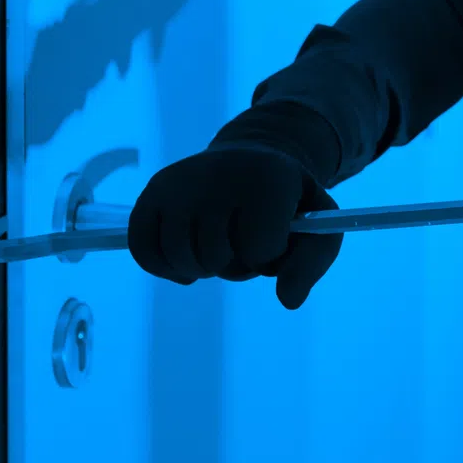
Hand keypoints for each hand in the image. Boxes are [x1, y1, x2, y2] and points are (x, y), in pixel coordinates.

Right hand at [129, 133, 343, 306]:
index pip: (260, 248)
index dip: (270, 255)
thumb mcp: (318, 226)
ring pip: (180, 258)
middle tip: (245, 242)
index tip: (277, 235)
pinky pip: (144, 250)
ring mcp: (181, 182)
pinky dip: (164, 267)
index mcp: (268, 177)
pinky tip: (186, 261)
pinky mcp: (152, 192)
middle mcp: (219, 173)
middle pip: (217, 257)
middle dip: (235, 264)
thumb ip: (312, 263)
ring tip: (219, 249)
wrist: (251, 162)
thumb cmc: (287, 203)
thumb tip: (288, 300)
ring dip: (202, 269)